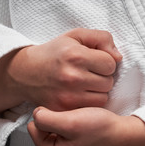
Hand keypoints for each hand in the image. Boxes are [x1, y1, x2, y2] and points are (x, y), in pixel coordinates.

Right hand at [0, 28, 121, 116]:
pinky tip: (78, 95)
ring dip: (97, 92)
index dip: (104, 62)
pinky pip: (90, 109)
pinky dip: (88, 103)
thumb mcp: (75, 36)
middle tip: (87, 73)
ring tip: (83, 84)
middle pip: (108, 83)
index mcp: (75, 56)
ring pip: (102, 98)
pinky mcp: (63, 110)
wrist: (26, 73)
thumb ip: (101, 39)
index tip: (93, 62)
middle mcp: (72, 77)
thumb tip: (118, 58)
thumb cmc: (54, 53)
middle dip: (102, 77)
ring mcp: (67, 96)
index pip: (111, 64)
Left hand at [27, 106, 144, 145]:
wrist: (123, 134)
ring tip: (78, 121)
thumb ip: (45, 119)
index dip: (48, 117)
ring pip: (51, 127)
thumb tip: (35, 114)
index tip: (66, 117)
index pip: (33, 127)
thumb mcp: (70, 122)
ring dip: (62, 120)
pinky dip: (69, 123)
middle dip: (55, 119)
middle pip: (40, 128)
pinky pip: (61, 130)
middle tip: (73, 119)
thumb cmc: (101, 129)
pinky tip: (81, 124)